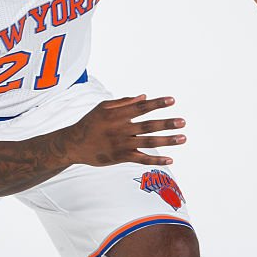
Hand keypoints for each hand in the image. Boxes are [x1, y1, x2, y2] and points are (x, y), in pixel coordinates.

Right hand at [63, 95, 185, 166]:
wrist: (74, 144)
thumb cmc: (90, 122)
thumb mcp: (103, 107)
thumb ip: (124, 102)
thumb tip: (144, 97)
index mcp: (118, 114)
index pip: (141, 108)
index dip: (157, 104)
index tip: (172, 100)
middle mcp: (121, 129)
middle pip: (148, 126)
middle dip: (166, 124)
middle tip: (182, 122)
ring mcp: (122, 144)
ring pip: (148, 142)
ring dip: (167, 140)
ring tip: (182, 138)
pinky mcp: (121, 157)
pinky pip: (142, 159)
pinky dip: (156, 159)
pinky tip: (170, 159)